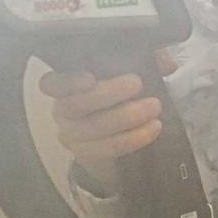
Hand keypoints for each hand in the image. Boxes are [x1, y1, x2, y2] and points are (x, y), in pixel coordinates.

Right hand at [38, 49, 178, 193]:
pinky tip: (153, 129)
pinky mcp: (87, 156)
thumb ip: (145, 61)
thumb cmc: (119, 96)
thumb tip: (165, 61)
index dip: (68, 81)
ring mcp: (72, 135)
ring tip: (154, 107)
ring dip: (127, 117)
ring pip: (94, 128)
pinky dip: (133, 139)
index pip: (52, 83)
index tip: (90, 77)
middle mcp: (63, 110)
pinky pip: (107, 149)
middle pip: (77, 104)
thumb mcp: (130, 73)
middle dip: (109, 93)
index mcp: (67, 86)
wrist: (118, 136)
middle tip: (138, 83)